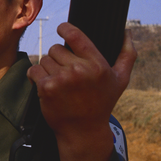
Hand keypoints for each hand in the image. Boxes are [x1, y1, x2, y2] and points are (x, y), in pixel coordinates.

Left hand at [26, 22, 136, 160]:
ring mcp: (62, 79)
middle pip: (56, 48)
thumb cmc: (102, 103)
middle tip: (66, 73)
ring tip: (59, 82)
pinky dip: (36, 77)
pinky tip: (46, 85)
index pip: (75, 35)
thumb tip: (126, 32)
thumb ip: (127, 55)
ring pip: (44, 59)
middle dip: (58, 58)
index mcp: (97, 64)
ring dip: (48, 68)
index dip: (65, 28)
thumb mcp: (121, 80)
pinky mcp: (47, 88)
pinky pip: (34, 71)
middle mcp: (79, 70)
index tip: (61, 29)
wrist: (83, 131)